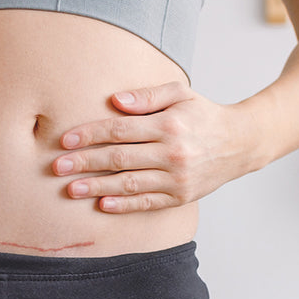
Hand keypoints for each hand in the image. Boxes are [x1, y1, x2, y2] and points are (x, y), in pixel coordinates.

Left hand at [52, 82, 257, 212]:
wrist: (241, 143)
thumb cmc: (203, 115)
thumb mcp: (180, 93)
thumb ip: (147, 96)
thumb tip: (114, 100)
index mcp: (169, 125)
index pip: (120, 130)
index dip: (90, 135)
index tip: (65, 140)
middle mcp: (172, 153)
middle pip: (119, 159)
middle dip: (84, 162)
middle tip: (57, 166)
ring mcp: (177, 178)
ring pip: (129, 184)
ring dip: (96, 187)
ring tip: (71, 188)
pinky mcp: (180, 197)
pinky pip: (146, 203)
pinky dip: (123, 205)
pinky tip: (102, 204)